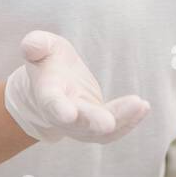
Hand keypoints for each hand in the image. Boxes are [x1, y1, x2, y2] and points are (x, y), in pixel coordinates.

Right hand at [4, 30, 150, 143]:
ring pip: (100, 131)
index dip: (59, 108)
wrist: (51, 86)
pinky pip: (114, 130)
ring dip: (121, 121)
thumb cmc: (48, 62)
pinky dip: (129, 122)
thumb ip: (36, 44)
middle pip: (79, 123)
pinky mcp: (97, 127)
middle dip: (93, 122)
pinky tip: (144, 108)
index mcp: (48, 94)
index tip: (68, 114)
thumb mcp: (41, 47)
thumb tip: (31, 45)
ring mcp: (81, 125)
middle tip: (108, 123)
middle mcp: (63, 115)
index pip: (52, 103)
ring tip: (140, 105)